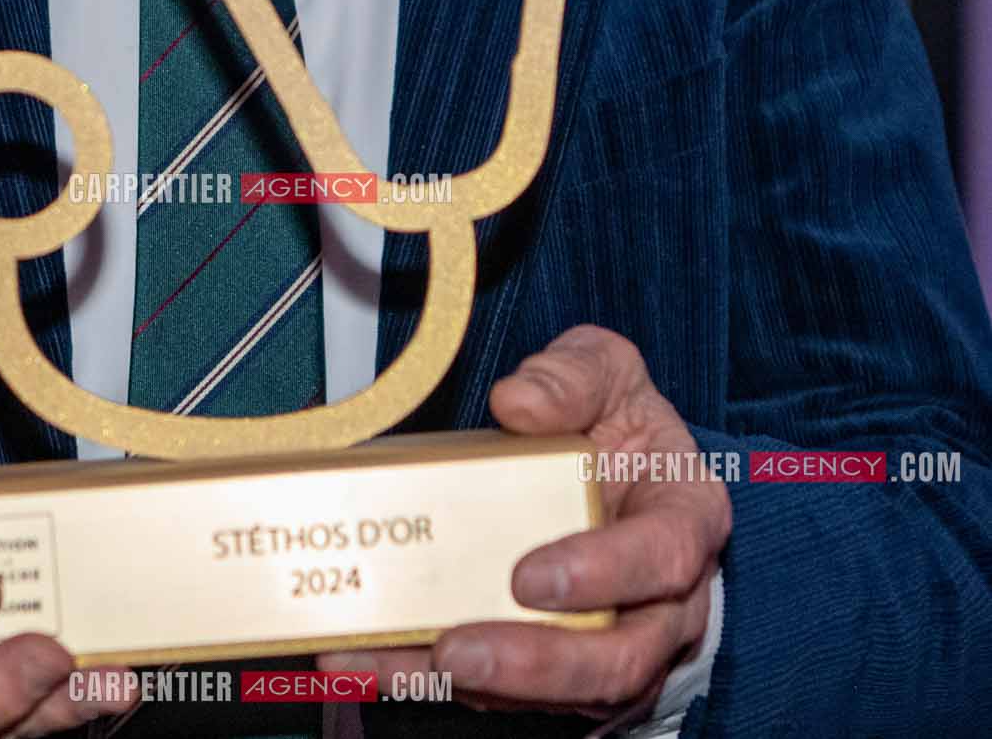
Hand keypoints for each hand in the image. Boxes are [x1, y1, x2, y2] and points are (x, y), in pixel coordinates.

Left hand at [323, 325, 729, 728]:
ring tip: (406, 663)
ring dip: (483, 686)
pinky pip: (513, 693)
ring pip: (566, 693)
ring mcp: (619, 645)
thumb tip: (518, 402)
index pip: (663, 558)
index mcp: (683, 518)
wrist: (622, 467)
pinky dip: (443, 683)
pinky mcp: (565, 670)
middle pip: (620, 659)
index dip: (603, 575)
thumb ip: (572, 375)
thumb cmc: (619, 423)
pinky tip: (380, 663)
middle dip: (536, 665)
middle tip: (458, 650)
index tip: (531, 576)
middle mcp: (665, 600)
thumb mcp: (606, 371)